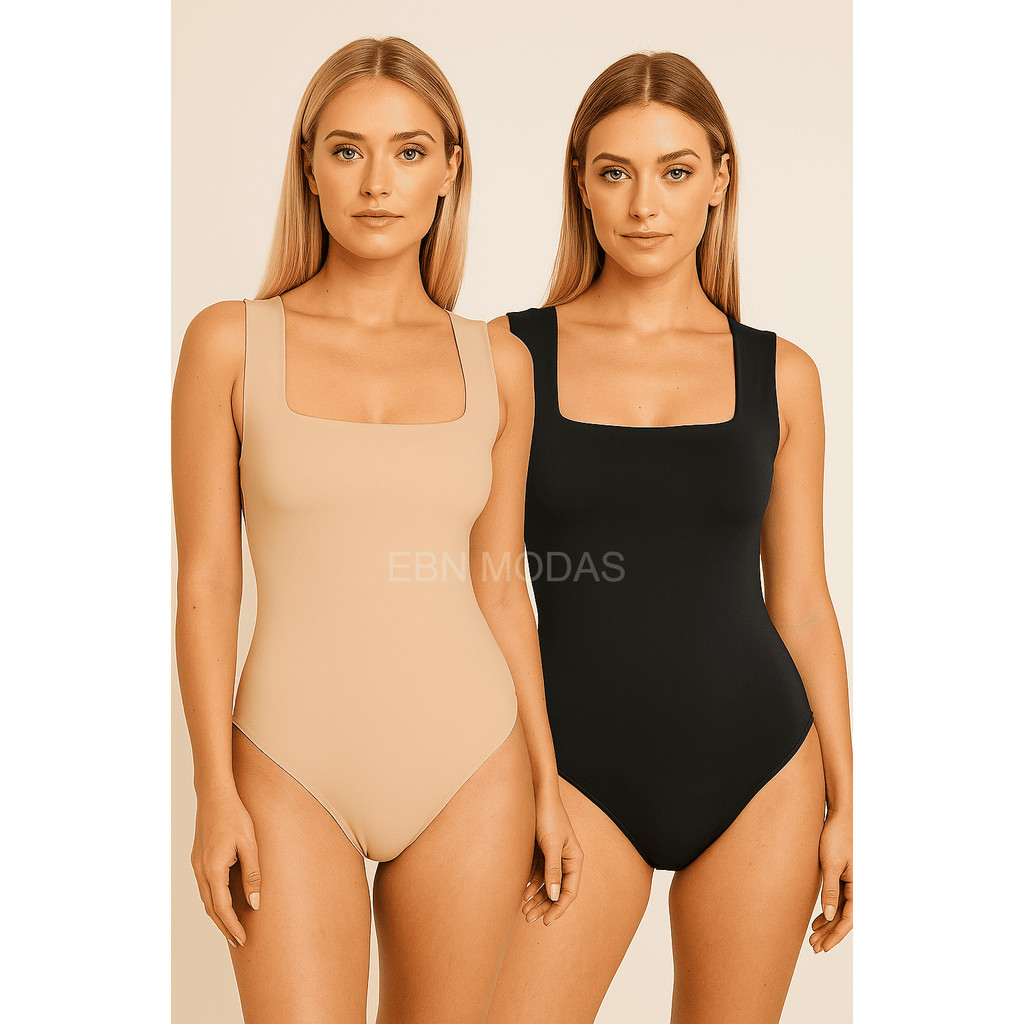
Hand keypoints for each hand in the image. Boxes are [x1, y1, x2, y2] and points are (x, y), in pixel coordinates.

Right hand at [190, 787, 261, 947]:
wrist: (214, 795)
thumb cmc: (235, 815)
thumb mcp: (250, 844)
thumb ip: (253, 874)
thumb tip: (255, 904)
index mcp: (214, 869)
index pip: (222, 908)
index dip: (233, 926)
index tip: (244, 940)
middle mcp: (200, 870)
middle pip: (211, 909)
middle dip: (225, 927)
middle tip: (239, 942)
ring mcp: (196, 865)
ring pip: (206, 900)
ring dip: (218, 916)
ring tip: (232, 928)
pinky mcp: (198, 859)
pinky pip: (204, 888)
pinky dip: (213, 902)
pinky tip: (223, 904)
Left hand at [522, 787, 582, 925]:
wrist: (535, 793)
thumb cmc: (547, 816)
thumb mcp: (551, 844)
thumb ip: (553, 870)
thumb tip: (555, 896)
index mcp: (574, 859)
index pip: (569, 891)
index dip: (559, 908)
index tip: (546, 922)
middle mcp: (565, 860)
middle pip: (557, 891)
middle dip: (544, 906)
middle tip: (528, 918)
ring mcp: (552, 856)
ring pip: (546, 884)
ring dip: (536, 898)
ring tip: (524, 910)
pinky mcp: (540, 851)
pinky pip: (537, 874)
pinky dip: (531, 884)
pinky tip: (523, 893)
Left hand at [810, 810, 851, 952]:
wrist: (840, 816)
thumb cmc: (837, 837)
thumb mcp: (830, 865)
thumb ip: (830, 891)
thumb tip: (830, 916)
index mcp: (860, 886)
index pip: (849, 919)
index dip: (836, 935)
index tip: (824, 947)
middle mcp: (858, 887)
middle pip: (845, 918)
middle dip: (830, 933)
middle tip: (814, 947)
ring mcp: (851, 882)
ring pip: (841, 910)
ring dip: (828, 924)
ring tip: (813, 936)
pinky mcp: (843, 876)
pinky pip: (838, 899)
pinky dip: (828, 911)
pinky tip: (817, 919)